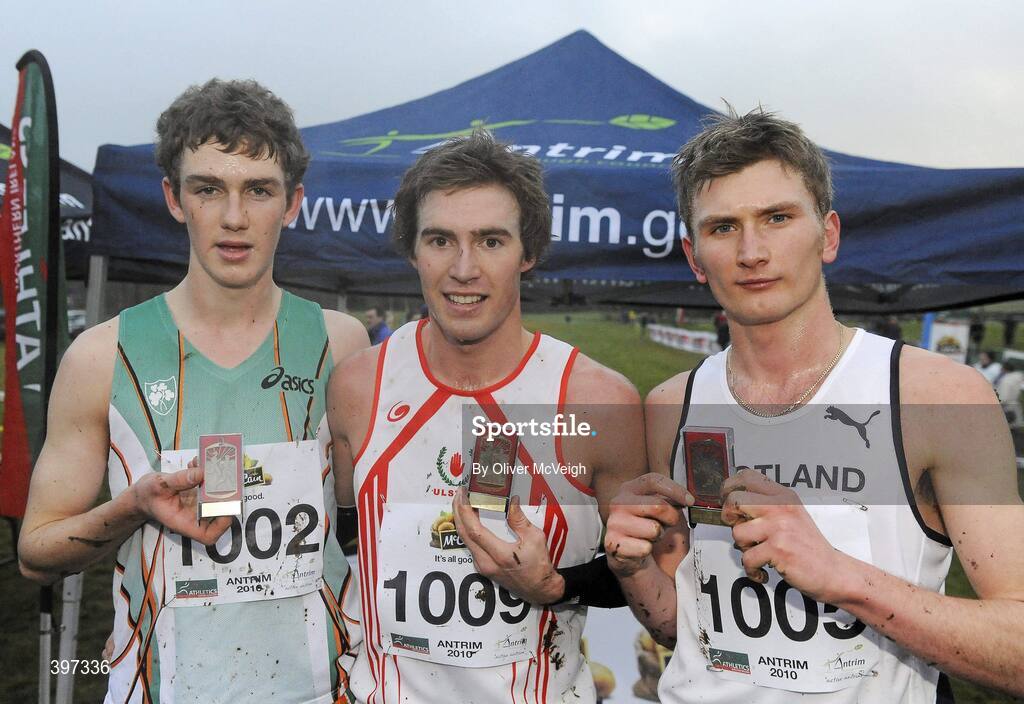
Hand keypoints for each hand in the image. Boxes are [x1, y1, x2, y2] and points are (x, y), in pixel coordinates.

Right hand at [130, 459, 231, 544]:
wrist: (142, 493)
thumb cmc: (147, 496)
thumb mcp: (158, 486)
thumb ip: (179, 480)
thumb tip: (200, 474)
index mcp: (184, 523)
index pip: (209, 535)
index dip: (221, 524)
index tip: (224, 505)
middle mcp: (195, 515)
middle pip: (219, 513)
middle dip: (225, 494)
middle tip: (225, 476)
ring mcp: (198, 504)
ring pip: (218, 496)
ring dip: (218, 479)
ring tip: (210, 464)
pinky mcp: (199, 493)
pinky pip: (209, 484)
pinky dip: (207, 472)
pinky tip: (197, 463)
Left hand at [452, 488, 563, 604]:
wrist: (539, 590)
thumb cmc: (540, 565)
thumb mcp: (535, 538)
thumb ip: (519, 520)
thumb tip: (512, 501)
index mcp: (500, 555)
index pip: (475, 531)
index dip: (466, 512)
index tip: (464, 496)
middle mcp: (487, 563)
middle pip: (464, 534)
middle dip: (458, 512)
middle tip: (459, 494)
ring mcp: (482, 567)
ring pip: (465, 540)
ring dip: (461, 520)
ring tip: (463, 502)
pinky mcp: (482, 567)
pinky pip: (469, 545)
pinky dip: (467, 529)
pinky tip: (469, 518)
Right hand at [604, 473, 691, 577]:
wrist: (629, 554)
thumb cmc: (646, 527)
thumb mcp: (657, 508)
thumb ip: (670, 500)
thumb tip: (688, 499)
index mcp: (629, 489)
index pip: (653, 481)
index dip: (675, 489)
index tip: (690, 500)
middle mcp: (618, 503)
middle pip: (658, 505)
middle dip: (670, 518)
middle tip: (667, 524)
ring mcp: (614, 523)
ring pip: (654, 529)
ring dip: (658, 536)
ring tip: (649, 536)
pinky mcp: (613, 543)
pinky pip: (645, 548)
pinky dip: (647, 550)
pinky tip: (640, 547)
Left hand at [721, 468, 848, 602]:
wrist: (832, 571)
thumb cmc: (808, 546)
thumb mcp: (791, 515)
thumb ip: (766, 507)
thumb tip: (732, 505)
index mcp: (783, 497)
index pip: (747, 477)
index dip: (729, 487)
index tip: (726, 499)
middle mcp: (781, 508)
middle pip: (735, 500)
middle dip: (728, 517)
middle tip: (737, 527)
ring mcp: (779, 527)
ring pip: (737, 533)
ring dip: (743, 548)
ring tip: (758, 552)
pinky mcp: (778, 549)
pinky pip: (747, 558)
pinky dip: (751, 569)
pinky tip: (762, 570)